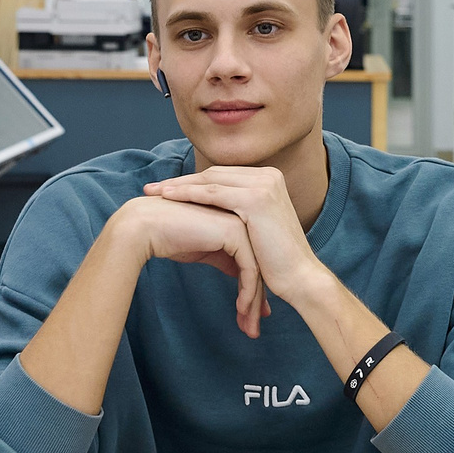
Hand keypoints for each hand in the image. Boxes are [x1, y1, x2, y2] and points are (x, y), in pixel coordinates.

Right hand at [105, 194, 269, 336]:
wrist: (145, 226)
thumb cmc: (168, 237)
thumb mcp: (205, 252)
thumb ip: (226, 260)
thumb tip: (243, 279)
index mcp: (237, 222)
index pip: (253, 262)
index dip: (252, 292)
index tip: (250, 318)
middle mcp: (243, 221)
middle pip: (258, 267)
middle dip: (256, 302)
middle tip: (253, 330)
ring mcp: (241, 224)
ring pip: (257, 271)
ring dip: (253, 304)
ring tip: (249, 329)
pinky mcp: (235, 233)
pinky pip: (249, 269)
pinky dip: (248, 293)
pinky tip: (240, 310)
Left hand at [142, 166, 334, 308]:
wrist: (301, 278)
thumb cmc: (277, 263)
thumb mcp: (255, 230)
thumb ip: (237, 216)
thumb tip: (208, 217)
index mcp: (268, 179)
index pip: (222, 176)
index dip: (192, 182)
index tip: (166, 190)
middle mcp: (268, 176)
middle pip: (213, 174)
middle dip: (180, 182)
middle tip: (152, 189)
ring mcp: (263, 184)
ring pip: (210, 181)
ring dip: (178, 186)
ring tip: (153, 193)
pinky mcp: (256, 199)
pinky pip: (213, 193)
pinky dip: (188, 194)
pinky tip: (168, 198)